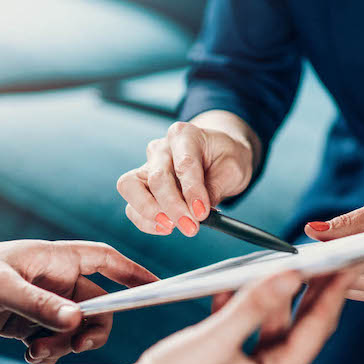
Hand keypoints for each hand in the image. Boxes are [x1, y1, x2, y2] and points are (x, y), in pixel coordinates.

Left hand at [0, 237, 156, 363]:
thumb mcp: (1, 288)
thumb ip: (40, 306)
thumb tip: (78, 322)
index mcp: (54, 260)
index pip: (106, 261)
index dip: (133, 273)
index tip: (156, 288)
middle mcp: (53, 281)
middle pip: (97, 305)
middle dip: (93, 328)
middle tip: (77, 343)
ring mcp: (40, 303)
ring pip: (75, 328)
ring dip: (66, 345)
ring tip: (40, 351)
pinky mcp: (23, 324)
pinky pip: (53, 341)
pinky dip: (49, 352)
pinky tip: (31, 355)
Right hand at [117, 113, 257, 236]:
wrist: (216, 156)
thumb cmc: (224, 158)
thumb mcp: (232, 168)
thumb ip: (215, 188)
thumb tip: (197, 213)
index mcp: (185, 135)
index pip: (184, 164)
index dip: (192, 191)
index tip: (202, 213)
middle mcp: (161, 149)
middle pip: (156, 177)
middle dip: (173, 207)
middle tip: (190, 227)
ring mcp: (146, 166)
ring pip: (131, 187)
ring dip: (150, 213)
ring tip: (172, 227)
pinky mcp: (140, 186)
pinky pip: (132, 206)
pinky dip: (145, 221)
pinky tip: (166, 227)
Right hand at [119, 270, 354, 363]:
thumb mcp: (215, 340)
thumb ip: (254, 305)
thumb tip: (290, 276)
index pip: (316, 329)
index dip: (333, 293)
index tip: (347, 264)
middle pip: (297, 330)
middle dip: (308, 294)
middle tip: (321, 260)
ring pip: (268, 333)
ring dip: (268, 301)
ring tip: (273, 267)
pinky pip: (242, 340)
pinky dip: (240, 314)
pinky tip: (228, 290)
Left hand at [304, 198, 363, 310]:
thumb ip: (350, 222)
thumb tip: (313, 230)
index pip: (354, 264)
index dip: (327, 261)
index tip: (304, 255)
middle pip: (348, 280)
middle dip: (325, 268)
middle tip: (304, 256)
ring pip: (349, 290)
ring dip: (333, 276)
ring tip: (321, 259)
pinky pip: (358, 293)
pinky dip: (347, 281)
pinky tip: (344, 268)